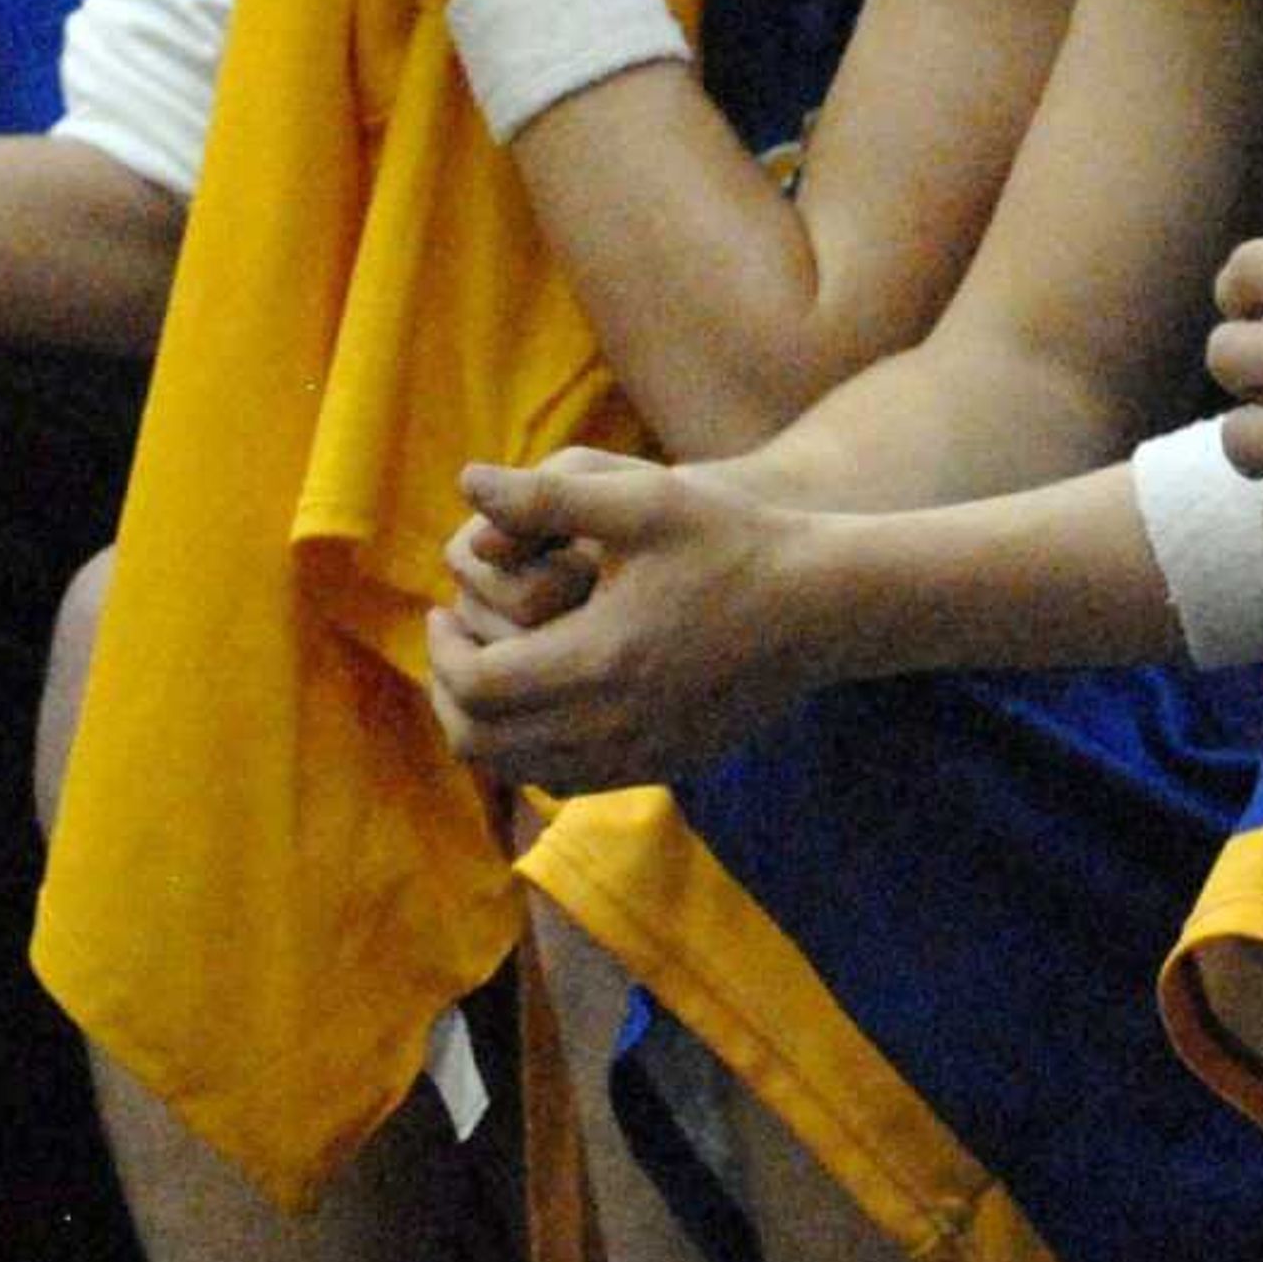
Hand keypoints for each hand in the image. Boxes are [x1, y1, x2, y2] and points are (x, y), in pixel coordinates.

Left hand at [424, 446, 823, 789]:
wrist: (823, 606)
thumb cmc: (735, 542)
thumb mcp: (645, 500)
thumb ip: (549, 494)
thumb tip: (468, 480)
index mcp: (596, 662)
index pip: (474, 685)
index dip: (440, 651)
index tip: (439, 611)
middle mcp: (611, 726)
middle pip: (484, 741)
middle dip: (450, 692)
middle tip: (454, 642)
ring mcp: (640, 755)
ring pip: (521, 769)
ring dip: (487, 726)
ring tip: (490, 667)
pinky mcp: (664, 766)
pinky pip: (568, 780)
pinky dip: (534, 751)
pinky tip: (547, 699)